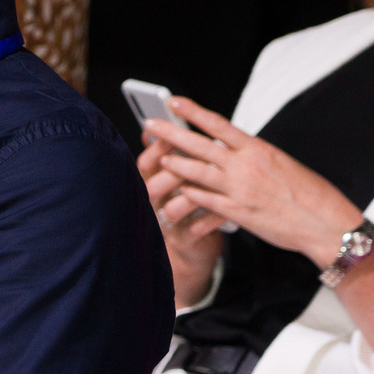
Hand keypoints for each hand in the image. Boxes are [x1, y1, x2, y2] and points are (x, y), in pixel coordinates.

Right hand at [136, 121, 225, 306]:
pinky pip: (195, 229)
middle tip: (194, 156)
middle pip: (152, 185)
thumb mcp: (177, 176)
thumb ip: (170, 153)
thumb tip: (153, 128)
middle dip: (173, 169)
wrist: (196, 245)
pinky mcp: (185, 240)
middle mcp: (157, 204)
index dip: (157, 147)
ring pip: (170, 209)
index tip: (173, 132)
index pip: (145, 163)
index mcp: (155, 182)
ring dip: (190, 195)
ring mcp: (169, 224)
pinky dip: (212, 217)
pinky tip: (228, 208)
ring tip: (211, 183)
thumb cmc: (191, 203)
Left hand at [143, 98, 364, 268]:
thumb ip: (254, 155)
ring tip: (157, 159)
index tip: (172, 101)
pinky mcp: (237, 212)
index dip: (191, 111)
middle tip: (150, 125)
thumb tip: (237, 148)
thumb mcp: (281, 163)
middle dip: (171, 134)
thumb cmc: (308, 192)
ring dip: (174, 164)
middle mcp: (245, 165)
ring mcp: (239, 189)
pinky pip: (205, 200)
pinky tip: (177, 190)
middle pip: (199, 145)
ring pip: (196, 172)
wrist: (323, 222)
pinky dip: (189, 194)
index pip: (217, 123)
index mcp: (257, 148)